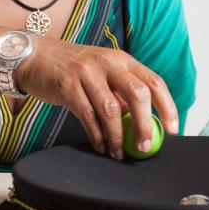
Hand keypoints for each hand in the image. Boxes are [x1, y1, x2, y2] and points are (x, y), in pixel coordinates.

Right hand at [17, 38, 178, 159]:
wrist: (36, 57)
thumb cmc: (74, 69)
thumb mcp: (103, 73)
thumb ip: (121, 94)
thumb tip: (141, 125)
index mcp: (123, 60)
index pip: (154, 82)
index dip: (167, 107)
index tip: (173, 129)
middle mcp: (108, 62)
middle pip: (137, 94)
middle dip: (144, 124)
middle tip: (144, 146)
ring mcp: (87, 72)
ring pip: (110, 109)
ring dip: (117, 136)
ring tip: (117, 152)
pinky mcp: (67, 85)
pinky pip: (87, 115)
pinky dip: (97, 135)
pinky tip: (101, 145)